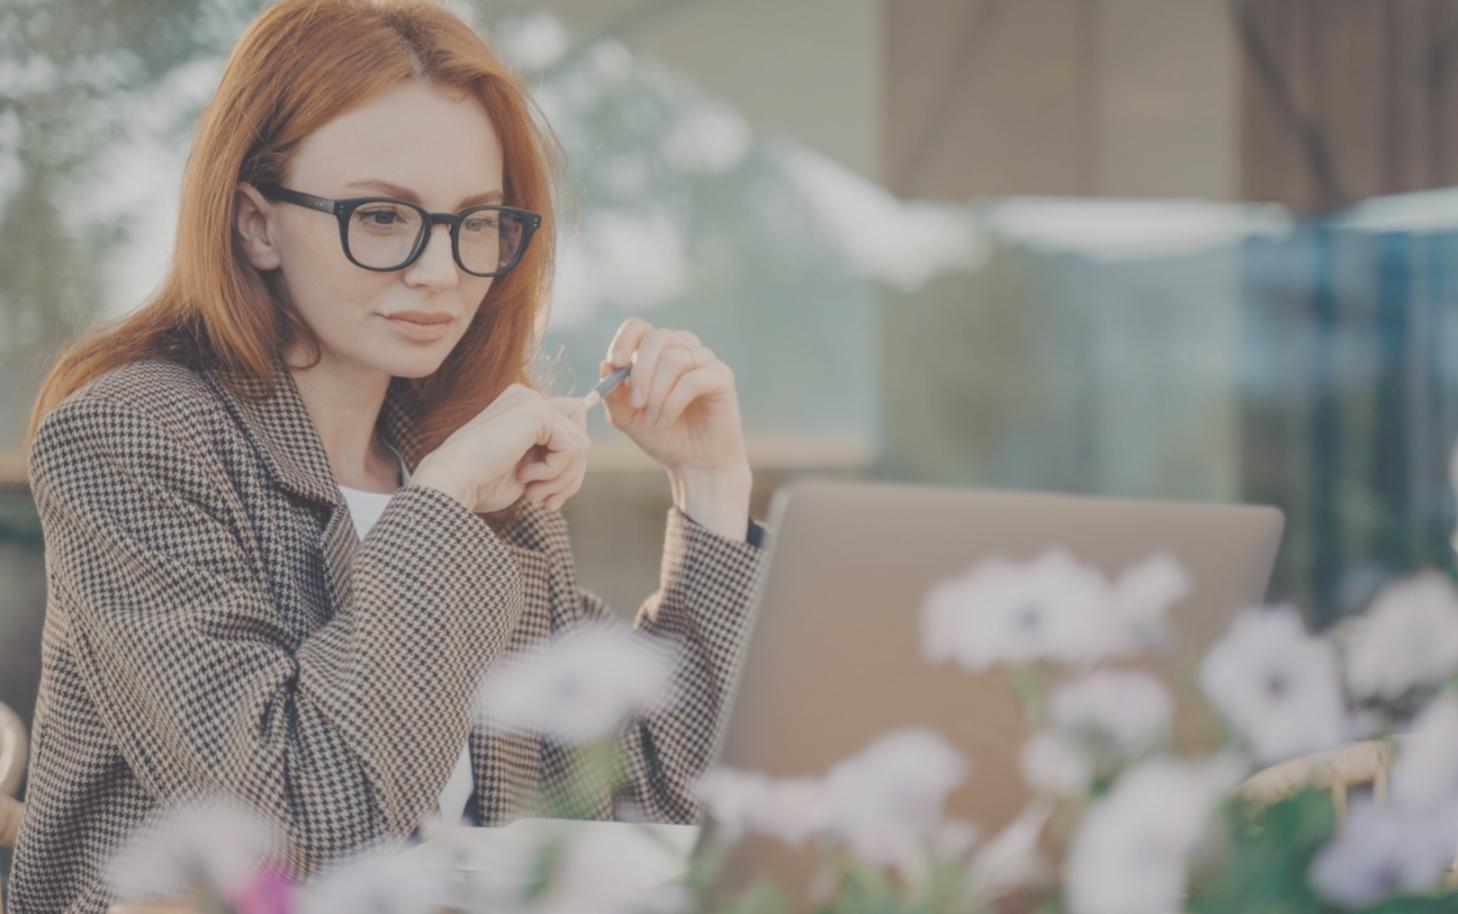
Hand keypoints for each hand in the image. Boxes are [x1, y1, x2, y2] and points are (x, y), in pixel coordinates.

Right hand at [412, 385, 590, 513]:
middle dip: (571, 476)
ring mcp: (532, 401)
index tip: (551, 498)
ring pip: (581, 444)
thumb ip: (551, 455)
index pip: (571, 428)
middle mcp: (527, 398)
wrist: (454, 481)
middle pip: (581, 434)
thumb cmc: (481, 483)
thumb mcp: (526, 468)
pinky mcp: (536, 411)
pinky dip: (555, 472)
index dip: (569, 466)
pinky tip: (525, 477)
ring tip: (533, 492)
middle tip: (546, 501)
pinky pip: (573, 448)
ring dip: (562, 479)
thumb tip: (582, 450)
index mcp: (521, 410)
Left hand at [599, 317, 748, 478]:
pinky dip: (673, 403)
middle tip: (635, 403)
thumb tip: (605, 365)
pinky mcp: (722, 377)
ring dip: (657, 394)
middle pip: (656, 338)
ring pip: (674, 359)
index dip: (625, 340)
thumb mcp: (626, 418)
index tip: (615, 363)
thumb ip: (613, 394)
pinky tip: (666, 420)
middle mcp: (682, 348)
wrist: (694, 463)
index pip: (639, 327)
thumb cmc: (661, 436)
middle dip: (640, 372)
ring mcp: (704, 360)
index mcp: (657, 352)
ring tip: (653, 420)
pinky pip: (693, 379)